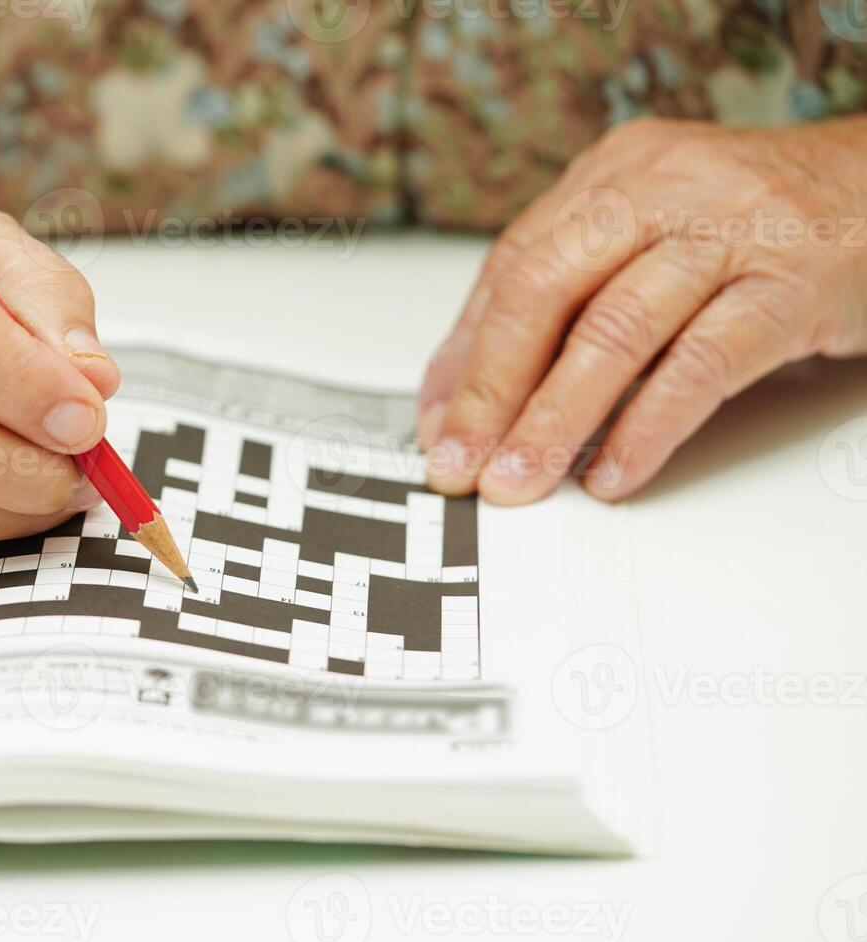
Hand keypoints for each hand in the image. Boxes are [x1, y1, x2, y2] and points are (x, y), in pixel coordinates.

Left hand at [417, 117, 866, 503]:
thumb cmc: (755, 223)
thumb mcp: (648, 236)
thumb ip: (562, 298)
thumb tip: (459, 386)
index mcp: (614, 174)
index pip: (511, 268)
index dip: (465, 356)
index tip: (437, 425)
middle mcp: (662, 188)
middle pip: (544, 291)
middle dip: (491, 391)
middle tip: (464, 463)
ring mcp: (730, 230)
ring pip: (615, 331)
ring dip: (555, 420)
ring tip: (521, 480)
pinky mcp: (791, 281)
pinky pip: (703, 363)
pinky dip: (649, 426)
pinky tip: (614, 472)